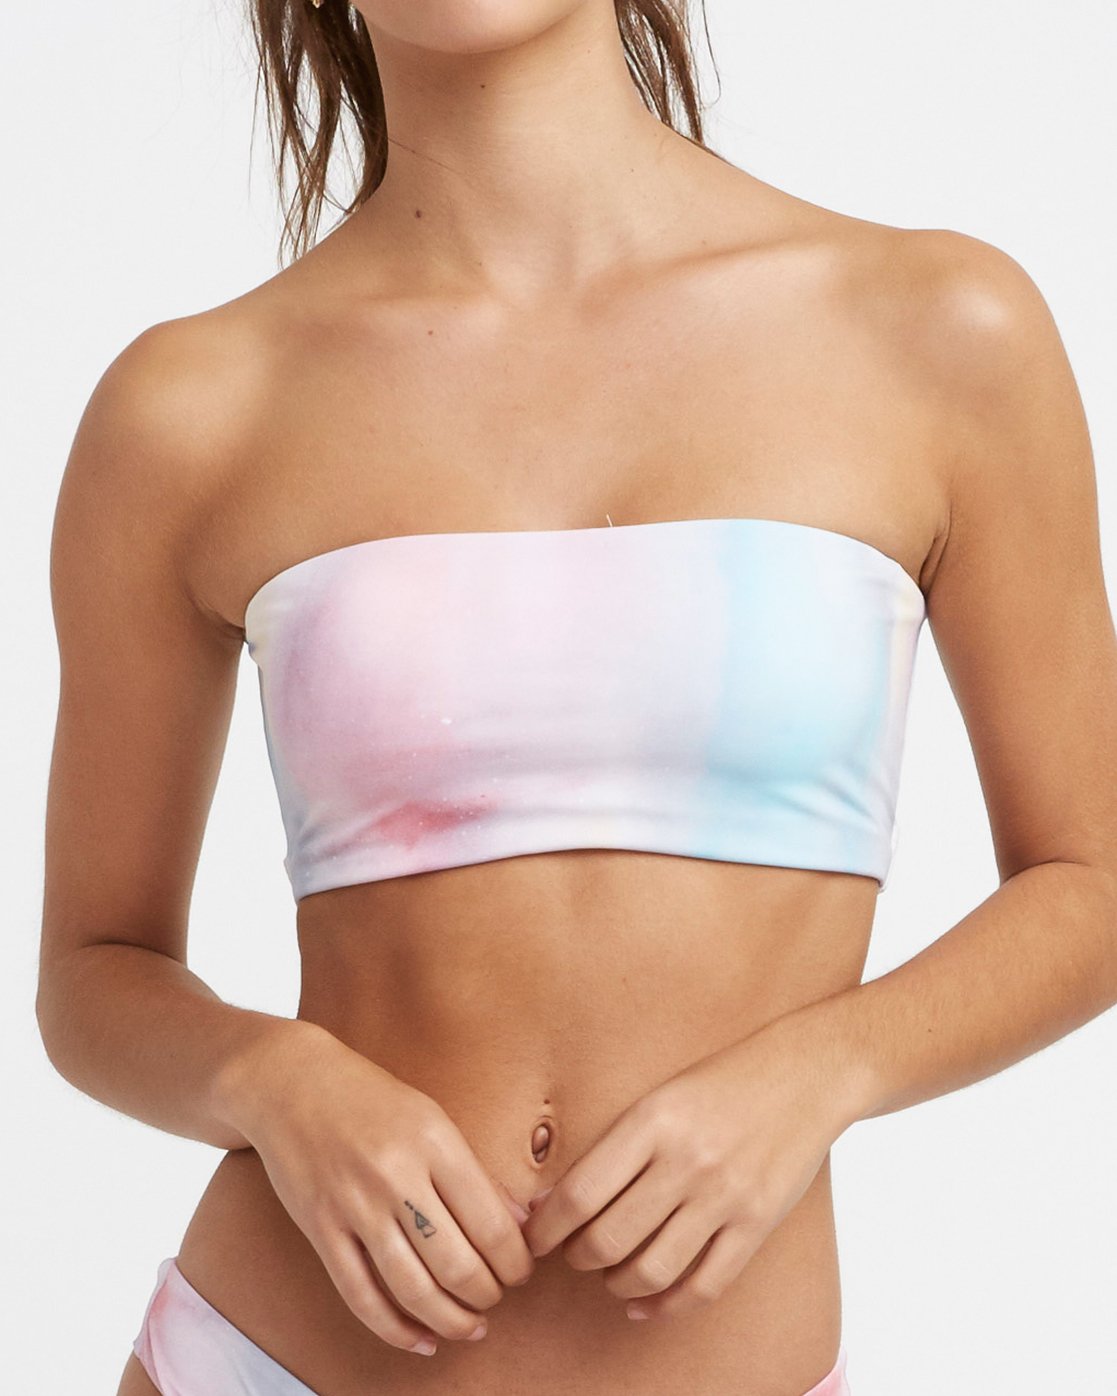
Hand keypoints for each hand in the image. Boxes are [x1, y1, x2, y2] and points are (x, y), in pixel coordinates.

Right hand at [232, 1021, 534, 1356]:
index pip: (490, 1223)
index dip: (515, 1262)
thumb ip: (474, 1172)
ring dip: (451, 1320)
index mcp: (434, 1142)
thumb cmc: (372, 1099)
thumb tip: (521, 1223)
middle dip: (488, 1294)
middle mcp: (396, 1175)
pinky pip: (361, 1296)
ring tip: (470, 1326)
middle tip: (497, 1298)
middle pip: (457, 1264)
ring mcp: (355, 1205)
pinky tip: (421, 1340)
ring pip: (414, 1289)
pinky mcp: (321, 1229)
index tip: (521, 1271)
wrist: (292, 1083)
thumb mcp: (432, 1119)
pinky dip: (396, 1330)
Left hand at [521, 1015, 855, 1320]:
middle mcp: (685, 1161)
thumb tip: (556, 1201)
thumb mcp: (660, 1097)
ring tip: (609, 1275)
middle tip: (572, 1255)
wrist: (805, 1074)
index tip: (534, 1239)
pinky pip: (704, 1286)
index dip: (546, 1229)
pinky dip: (666, 1306)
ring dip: (616, 1284)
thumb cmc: (722, 1082)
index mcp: (652, 1122)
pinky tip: (646, 1303)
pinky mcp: (757, 1224)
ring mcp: (724, 1196)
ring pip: (650, 1270)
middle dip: (577, 1259)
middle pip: (607, 1240)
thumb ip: (615, 1146)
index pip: (580, 1194)